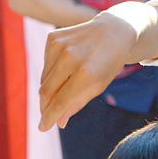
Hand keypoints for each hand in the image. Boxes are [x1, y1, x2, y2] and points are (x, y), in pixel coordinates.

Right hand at [38, 2, 157, 130]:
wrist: (114, 30)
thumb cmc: (108, 62)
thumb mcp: (99, 85)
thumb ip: (77, 103)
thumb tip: (58, 122)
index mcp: (86, 74)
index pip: (59, 102)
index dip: (49, 117)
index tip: (43, 128)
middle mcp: (71, 58)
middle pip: (46, 91)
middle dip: (46, 105)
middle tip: (49, 114)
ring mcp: (60, 45)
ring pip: (43, 78)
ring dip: (50, 87)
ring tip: (67, 84)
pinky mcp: (54, 37)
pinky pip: (45, 63)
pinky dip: (52, 70)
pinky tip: (67, 65)